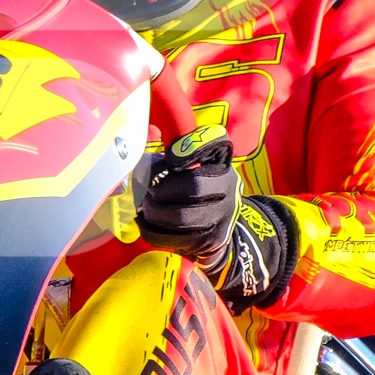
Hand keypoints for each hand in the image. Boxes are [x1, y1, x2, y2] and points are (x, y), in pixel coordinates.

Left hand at [134, 129, 237, 264]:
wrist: (221, 229)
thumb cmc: (200, 191)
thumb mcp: (196, 166)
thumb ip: (174, 152)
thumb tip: (147, 133)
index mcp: (223, 164)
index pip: (216, 145)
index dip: (190, 148)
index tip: (169, 156)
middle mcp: (228, 189)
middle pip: (193, 187)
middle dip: (161, 187)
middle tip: (146, 187)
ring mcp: (220, 218)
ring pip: (180, 216)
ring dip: (153, 210)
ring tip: (145, 204)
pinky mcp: (207, 242)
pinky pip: (171, 237)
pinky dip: (150, 228)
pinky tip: (145, 219)